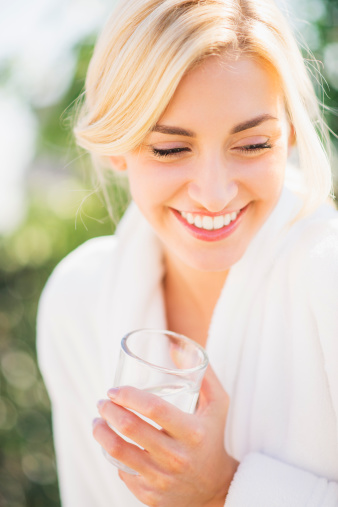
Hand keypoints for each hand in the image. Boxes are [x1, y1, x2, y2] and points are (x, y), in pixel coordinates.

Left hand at [93, 365, 238, 506]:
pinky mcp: (151, 496)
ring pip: (118, 452)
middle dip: (109, 411)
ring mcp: (162, 479)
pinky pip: (122, 472)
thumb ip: (204, 373)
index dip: (129, 395)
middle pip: (130, 429)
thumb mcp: (217, 405)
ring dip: (101, 432)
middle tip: (102, 403)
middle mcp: (177, 457)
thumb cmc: (212, 437)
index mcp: (193, 432)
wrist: (216, 488)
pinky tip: (112, 444)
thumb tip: (175, 346)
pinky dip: (113, 455)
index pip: (154, 408)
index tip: (114, 390)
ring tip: (98, 421)